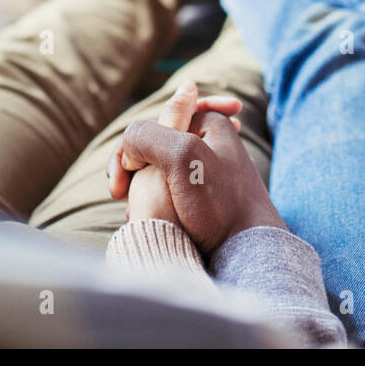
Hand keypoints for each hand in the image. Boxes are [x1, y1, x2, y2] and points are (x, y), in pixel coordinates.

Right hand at [107, 82, 285, 255]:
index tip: (131, 164)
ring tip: (132, 210)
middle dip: (132, 164)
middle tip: (119, 190)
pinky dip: (151, 198)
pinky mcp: (202, 195)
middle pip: (155, 142)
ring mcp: (205, 170)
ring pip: (157, 167)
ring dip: (139, 185)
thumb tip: (129, 150)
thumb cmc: (219, 204)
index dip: (136, 139)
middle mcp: (211, 142)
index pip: (161, 114)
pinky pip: (167, 187)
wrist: (245, 251)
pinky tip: (149, 216)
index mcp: (212, 123)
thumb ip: (148, 136)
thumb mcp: (182, 158)